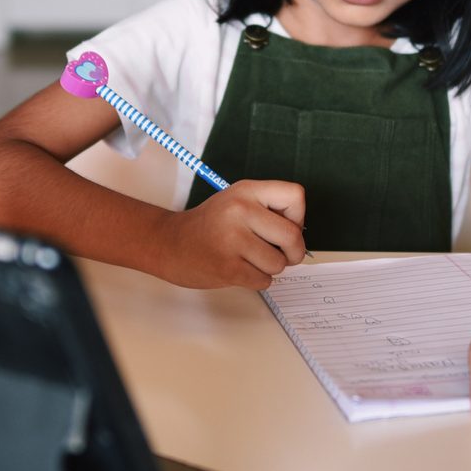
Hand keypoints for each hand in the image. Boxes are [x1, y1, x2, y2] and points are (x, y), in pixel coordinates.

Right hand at [153, 179, 305, 290]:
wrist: (169, 244)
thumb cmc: (210, 226)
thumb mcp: (237, 202)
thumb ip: (269, 211)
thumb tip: (301, 236)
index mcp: (246, 190)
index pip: (296, 196)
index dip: (298, 217)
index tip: (284, 227)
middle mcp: (240, 210)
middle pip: (293, 236)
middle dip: (293, 252)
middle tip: (281, 255)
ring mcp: (232, 238)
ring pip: (279, 263)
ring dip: (269, 268)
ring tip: (249, 260)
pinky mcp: (227, 266)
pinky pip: (264, 280)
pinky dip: (256, 280)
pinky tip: (238, 270)